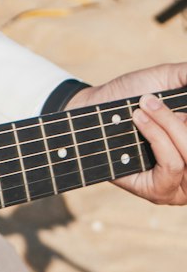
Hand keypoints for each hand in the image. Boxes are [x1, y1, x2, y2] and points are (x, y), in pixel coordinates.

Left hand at [66, 64, 186, 205]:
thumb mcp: (170, 78)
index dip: (186, 125)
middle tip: (151, 101)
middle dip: (178, 123)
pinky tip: (139, 122)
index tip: (180, 109)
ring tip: (144, 107)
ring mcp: (183, 186)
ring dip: (167, 127)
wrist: (94, 108)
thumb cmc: (133, 94)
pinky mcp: (161, 193)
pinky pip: (173, 167)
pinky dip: (157, 139)